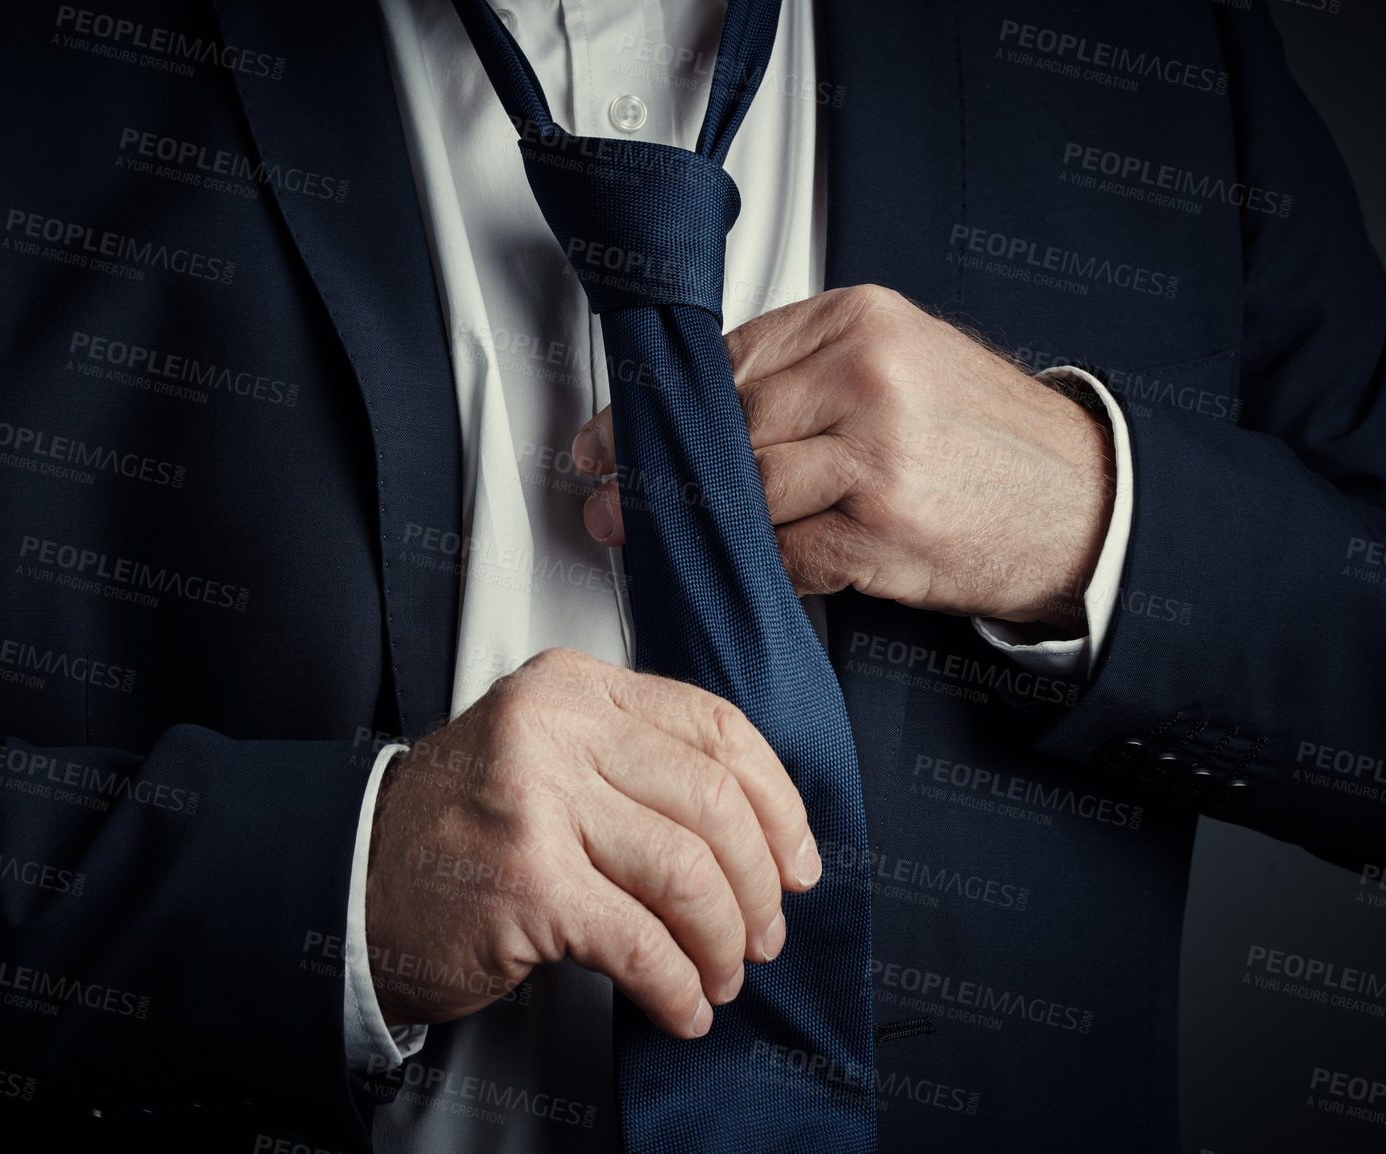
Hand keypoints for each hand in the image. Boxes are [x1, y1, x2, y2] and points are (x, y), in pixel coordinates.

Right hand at [364, 647, 818, 1038]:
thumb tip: (761, 828)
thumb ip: (633, 762)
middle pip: (713, 801)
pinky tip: (678, 1007)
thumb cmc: (455, 828)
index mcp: (571, 687)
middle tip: (760, 934)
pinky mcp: (526, 882)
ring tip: (716, 976)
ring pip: (687, 873)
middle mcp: (552, 729)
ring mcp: (536, 801)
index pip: (714, 726)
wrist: (352, 880)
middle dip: (758, 886)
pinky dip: (676, 986)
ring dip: (720, 943)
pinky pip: (642, 943)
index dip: (778, 803)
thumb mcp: (543, 754)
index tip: (796, 859)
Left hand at [572, 284, 1115, 631]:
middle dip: (657, 470)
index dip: (657, 408)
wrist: (1086, 503)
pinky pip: (786, 552)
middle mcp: (865, 375)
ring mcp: (874, 452)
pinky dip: (760, 565)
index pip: (727, 360)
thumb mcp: (905, 363)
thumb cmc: (990, 438)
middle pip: (724, 424)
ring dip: (692, 524)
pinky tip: (746, 566)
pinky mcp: (882, 526)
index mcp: (862, 320)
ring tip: (655, 535)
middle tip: (613, 496)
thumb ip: (810, 373)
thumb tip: (701, 410)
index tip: (611, 437)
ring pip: (744, 489)